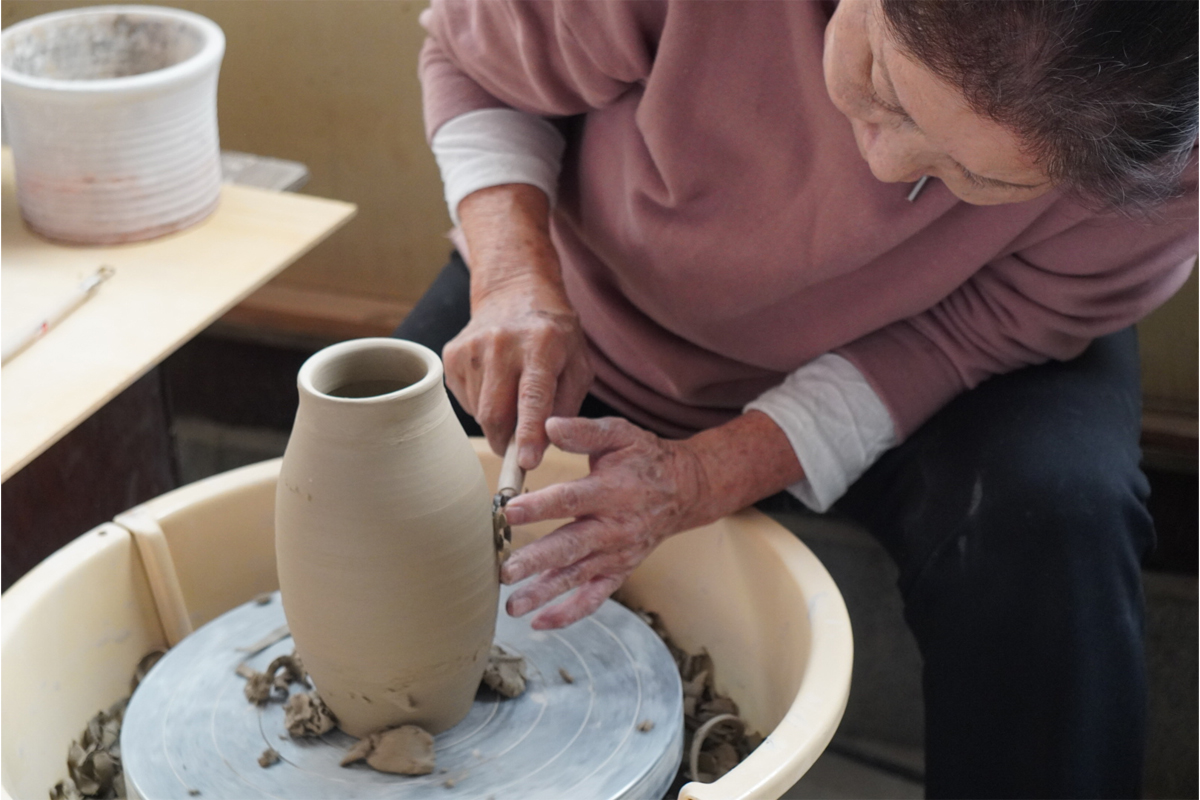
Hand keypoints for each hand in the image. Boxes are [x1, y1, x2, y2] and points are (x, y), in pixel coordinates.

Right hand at [444, 184, 592, 468]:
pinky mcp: (451, 355)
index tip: (527, 463)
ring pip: (480, 412)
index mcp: (541, 343)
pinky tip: (496, 384)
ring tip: (513, 397)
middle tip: (520, 452)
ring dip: (498, 422)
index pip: (532, 397)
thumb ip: (567, 406)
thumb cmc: (555, 336)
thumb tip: (543, 445)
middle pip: (496, 414)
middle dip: (508, 442)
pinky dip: (483, 406)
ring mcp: (471, 348)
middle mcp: (501, 343)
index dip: (528, 434)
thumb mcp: (579, 365)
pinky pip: (466, 401)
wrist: (514, 292)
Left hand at [498, 416, 710, 629]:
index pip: (571, 499)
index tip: (509, 510)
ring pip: (577, 577)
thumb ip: (584, 431)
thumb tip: (547, 425)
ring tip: (513, 606)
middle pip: (571, 546)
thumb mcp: (620, 435)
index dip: (540, 506)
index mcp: (611, 491)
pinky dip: (569, 614)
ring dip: (544, 593)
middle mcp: (614, 527)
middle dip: (537, 560)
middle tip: (505, 571)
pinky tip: (539, 623)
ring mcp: (616, 554)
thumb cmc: (643, 458)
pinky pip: (594, 598)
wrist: (683, 491)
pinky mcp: (618, 571)